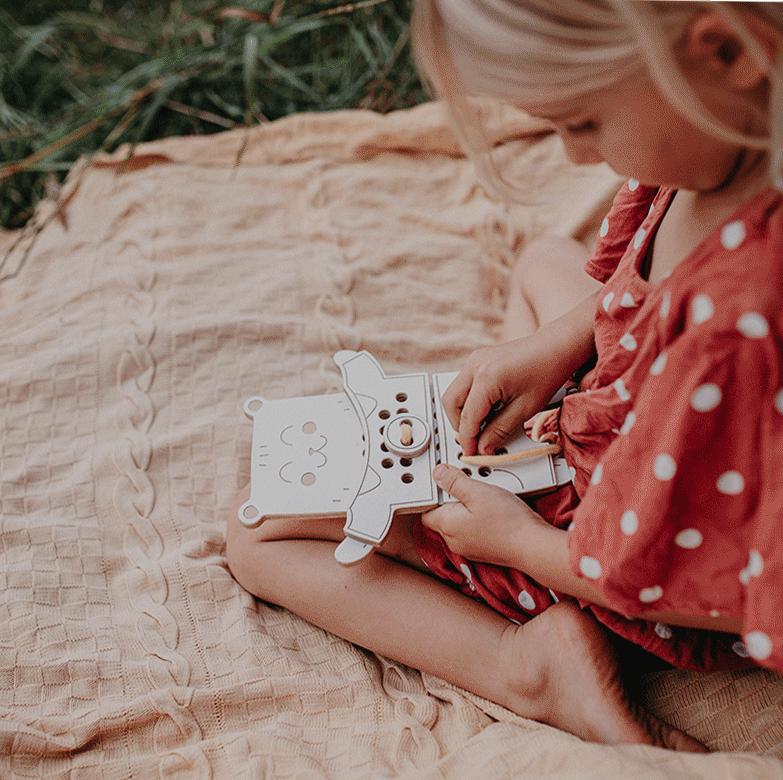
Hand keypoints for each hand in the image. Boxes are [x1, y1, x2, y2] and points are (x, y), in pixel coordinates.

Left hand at [421, 464, 548, 568]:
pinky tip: (493, 511)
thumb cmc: (508, 522)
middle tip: (470, 486)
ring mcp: (467, 548)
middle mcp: (453, 540)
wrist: (533, 546)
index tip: (446, 480)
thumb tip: (438, 474)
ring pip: (459, 522)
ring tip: (485, 497)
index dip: (434, 492)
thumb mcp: (478, 492)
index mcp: (446, 526)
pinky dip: (478, 520)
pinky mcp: (481, 550)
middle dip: (453, 498)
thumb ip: (454, 482)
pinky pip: (472, 531)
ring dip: (467, 509)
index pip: (426, 508)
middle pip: (442, 514)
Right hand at [441, 336, 566, 456]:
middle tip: (476, 439)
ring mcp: (474, 360)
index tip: (472, 453)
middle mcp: (475, 365)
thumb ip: (499, 430)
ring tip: (486, 423)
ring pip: (454, 394)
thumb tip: (483, 447)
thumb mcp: (525, 409)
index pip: (467, 417)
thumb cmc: (546, 372)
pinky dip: (471, 401)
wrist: (555, 347)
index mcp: (486, 377)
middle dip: (460, 425)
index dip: (468, 439)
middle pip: (450, 403)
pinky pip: (464, 385)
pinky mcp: (477, 360)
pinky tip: (490, 408)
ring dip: (465, 412)